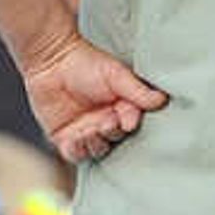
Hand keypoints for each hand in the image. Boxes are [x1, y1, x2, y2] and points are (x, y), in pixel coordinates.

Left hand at [23, 29, 167, 164]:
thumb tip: (162, 100)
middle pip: (114, 140)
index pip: (131, 124)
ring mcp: (84, 131)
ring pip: (96, 150)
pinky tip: (75, 138)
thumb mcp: (117, 75)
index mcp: (120, 109)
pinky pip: (73, 154)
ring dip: (94, 143)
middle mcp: (104, 122)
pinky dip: (76, 151)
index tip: (126, 119)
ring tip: (88, 130)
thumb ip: (138, 91)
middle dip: (111, 133)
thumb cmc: (86, 63)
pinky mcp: (64, 137)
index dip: (129, 124)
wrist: (51, 59)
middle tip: (104, 122)